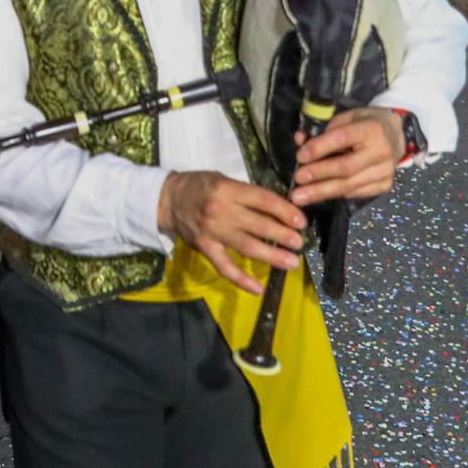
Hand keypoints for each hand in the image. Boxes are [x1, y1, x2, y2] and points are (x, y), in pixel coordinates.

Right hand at [156, 170, 305, 294]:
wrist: (166, 200)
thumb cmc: (199, 185)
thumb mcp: (223, 179)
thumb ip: (247, 193)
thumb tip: (278, 208)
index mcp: (227, 189)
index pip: (262, 200)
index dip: (284, 211)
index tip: (300, 221)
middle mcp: (221, 210)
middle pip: (258, 225)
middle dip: (283, 235)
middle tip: (299, 243)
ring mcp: (212, 232)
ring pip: (247, 247)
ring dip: (272, 256)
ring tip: (291, 262)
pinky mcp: (205, 248)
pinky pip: (225, 267)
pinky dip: (241, 279)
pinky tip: (258, 288)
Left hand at [290, 108, 403, 206]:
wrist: (396, 134)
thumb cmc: (365, 123)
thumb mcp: (347, 117)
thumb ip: (324, 130)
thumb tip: (300, 141)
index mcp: (372, 128)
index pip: (342, 138)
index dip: (320, 148)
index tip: (300, 156)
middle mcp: (382, 151)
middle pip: (346, 167)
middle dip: (319, 175)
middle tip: (297, 180)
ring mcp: (386, 170)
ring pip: (350, 185)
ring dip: (323, 191)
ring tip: (301, 196)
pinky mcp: (386, 184)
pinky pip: (357, 193)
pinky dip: (337, 194)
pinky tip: (321, 195)